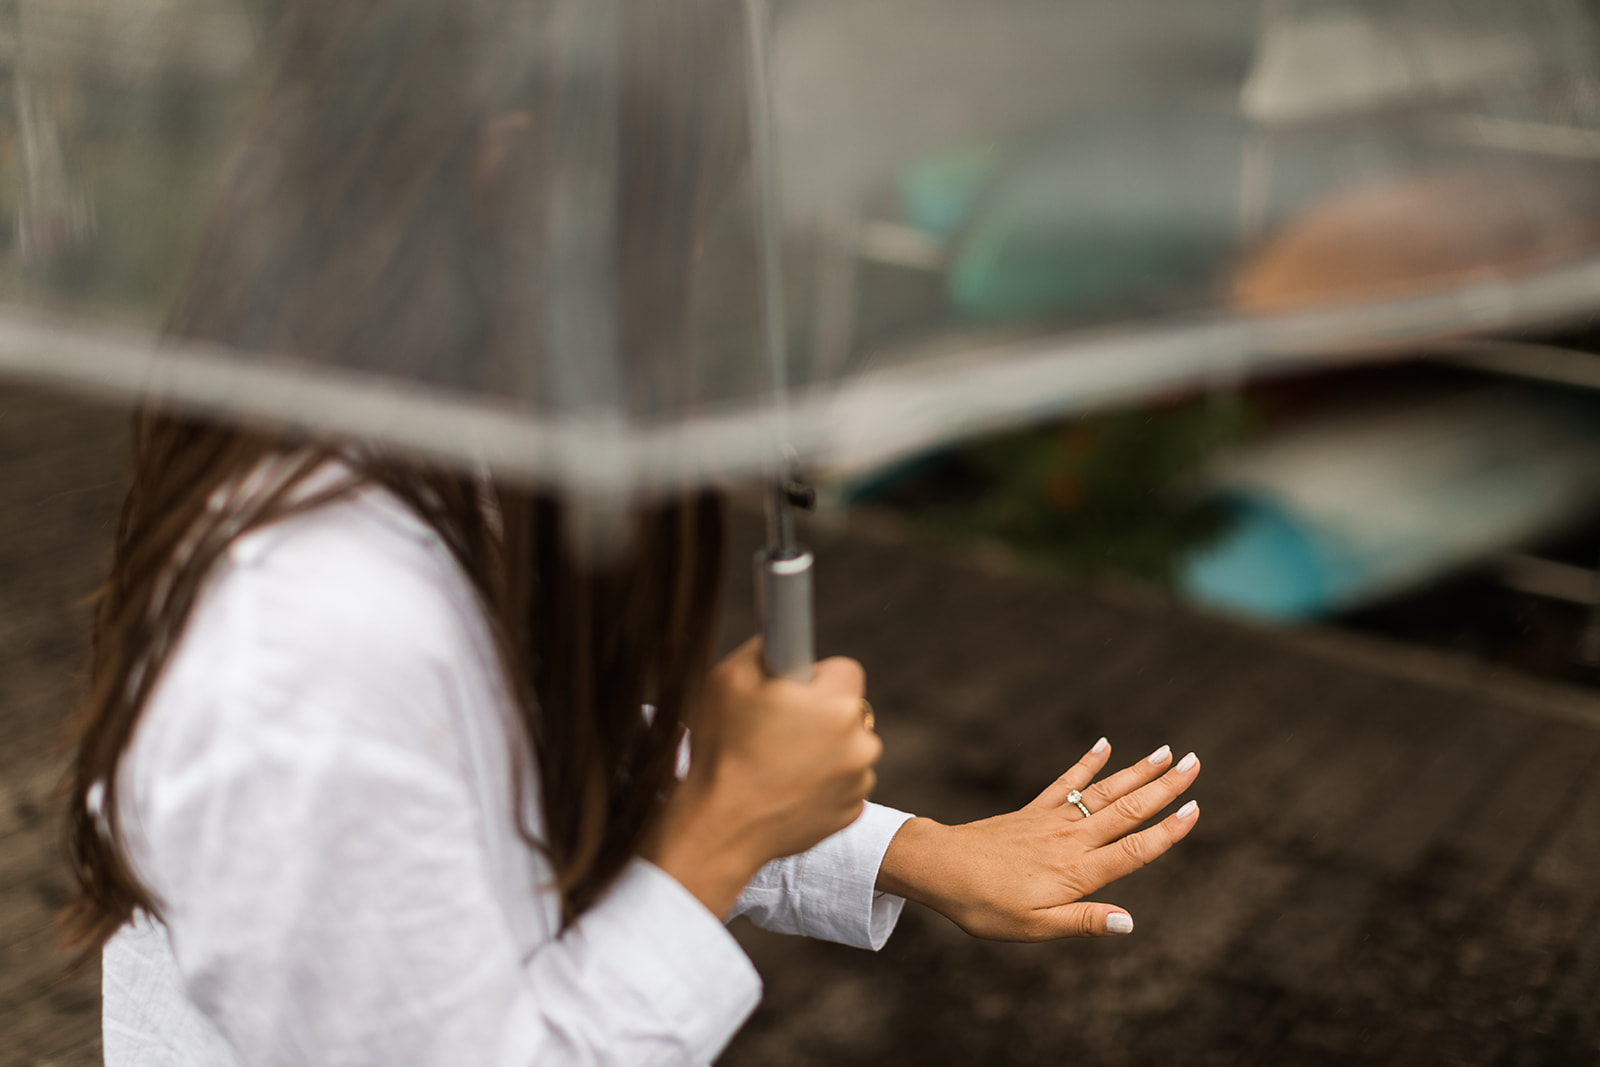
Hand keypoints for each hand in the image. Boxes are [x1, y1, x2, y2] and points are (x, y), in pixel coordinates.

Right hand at [645, 637, 880, 916]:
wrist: (719, 828)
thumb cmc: (722, 749)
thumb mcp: (729, 678)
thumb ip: (767, 647)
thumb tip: (785, 637)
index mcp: (837, 703)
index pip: (844, 669)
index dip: (813, 677)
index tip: (790, 691)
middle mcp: (861, 741)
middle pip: (848, 709)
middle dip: (820, 714)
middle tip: (776, 728)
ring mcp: (859, 781)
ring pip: (847, 747)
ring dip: (823, 749)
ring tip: (776, 764)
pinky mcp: (851, 812)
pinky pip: (842, 782)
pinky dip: (821, 783)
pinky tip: (785, 789)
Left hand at [876, 739, 1199, 939]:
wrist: (940, 869)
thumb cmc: (985, 906)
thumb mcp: (1034, 927)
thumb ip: (1084, 922)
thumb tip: (1130, 923)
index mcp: (1077, 871)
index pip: (1134, 849)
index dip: (1167, 831)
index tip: (1196, 809)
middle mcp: (1071, 839)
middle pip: (1127, 810)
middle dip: (1164, 787)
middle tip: (1196, 763)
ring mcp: (1052, 820)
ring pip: (1104, 791)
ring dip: (1137, 771)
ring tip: (1167, 752)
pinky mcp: (1033, 811)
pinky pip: (1066, 782)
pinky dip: (1087, 764)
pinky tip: (1105, 745)